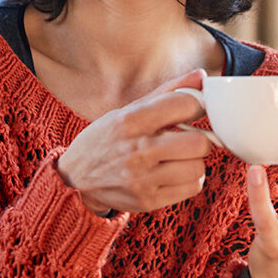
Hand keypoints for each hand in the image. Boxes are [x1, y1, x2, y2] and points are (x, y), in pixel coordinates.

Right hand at [56, 70, 212, 214]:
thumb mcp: (129, 110)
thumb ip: (168, 92)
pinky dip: (189, 179)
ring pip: (198, 168)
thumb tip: (202, 76)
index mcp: (130, 120)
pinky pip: (192, 188)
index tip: (193, 110)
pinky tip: (173, 173)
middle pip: (198, 143)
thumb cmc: (107, 138)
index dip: (197, 105)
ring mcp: (141, 179)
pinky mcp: (148, 201)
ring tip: (177, 157)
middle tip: (187, 138)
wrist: (75, 177)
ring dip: (193, 161)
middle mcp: (136, 150)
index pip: (185, 105)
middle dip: (199, 138)